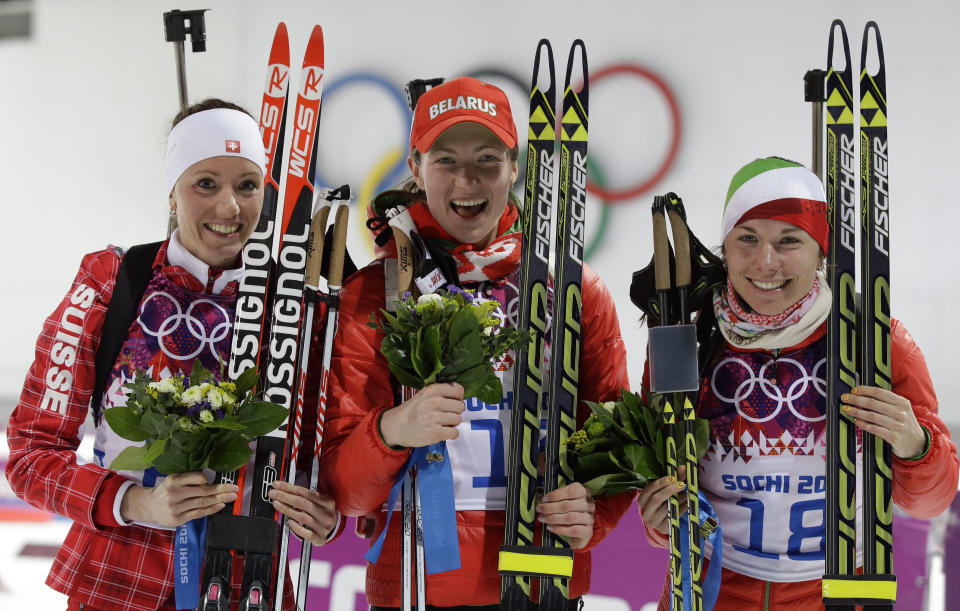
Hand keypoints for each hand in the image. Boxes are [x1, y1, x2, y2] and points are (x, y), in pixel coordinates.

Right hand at [120, 471, 236, 526]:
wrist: (149, 507)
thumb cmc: (165, 490)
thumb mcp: (173, 479)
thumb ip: (189, 478)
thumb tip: (209, 479)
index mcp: (173, 480)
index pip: (196, 478)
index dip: (208, 479)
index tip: (219, 480)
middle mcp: (173, 494)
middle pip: (203, 491)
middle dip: (221, 490)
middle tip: (235, 488)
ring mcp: (175, 508)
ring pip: (202, 503)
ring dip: (220, 500)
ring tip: (232, 497)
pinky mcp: (178, 519)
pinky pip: (198, 513)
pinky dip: (211, 509)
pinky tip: (220, 505)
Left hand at [269, 481, 338, 545]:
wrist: (335, 528)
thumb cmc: (324, 512)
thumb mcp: (320, 500)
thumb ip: (305, 495)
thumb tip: (285, 490)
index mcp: (328, 501)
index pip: (305, 492)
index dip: (289, 488)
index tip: (278, 485)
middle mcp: (327, 514)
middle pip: (303, 503)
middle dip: (285, 497)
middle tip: (273, 494)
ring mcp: (324, 527)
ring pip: (303, 517)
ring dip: (287, 510)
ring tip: (276, 504)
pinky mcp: (320, 539)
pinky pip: (307, 534)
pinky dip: (297, 528)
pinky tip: (289, 522)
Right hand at [379, 383, 464, 447]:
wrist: (396, 427)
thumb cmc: (411, 412)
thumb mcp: (423, 395)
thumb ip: (440, 393)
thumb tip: (460, 396)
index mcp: (432, 390)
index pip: (458, 390)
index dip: (458, 397)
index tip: (453, 401)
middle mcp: (434, 402)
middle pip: (460, 406)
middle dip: (455, 412)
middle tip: (446, 415)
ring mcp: (434, 418)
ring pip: (458, 419)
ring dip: (452, 423)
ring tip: (442, 423)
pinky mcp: (435, 433)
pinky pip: (455, 432)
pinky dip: (451, 434)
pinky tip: (443, 432)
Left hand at [536, 482, 595, 548]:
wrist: (580, 530)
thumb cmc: (570, 512)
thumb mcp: (565, 500)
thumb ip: (556, 498)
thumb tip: (541, 500)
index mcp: (583, 492)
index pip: (571, 491)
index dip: (555, 495)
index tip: (544, 499)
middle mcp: (589, 504)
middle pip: (568, 505)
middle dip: (550, 508)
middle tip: (540, 509)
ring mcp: (590, 518)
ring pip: (570, 518)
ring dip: (553, 518)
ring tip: (543, 519)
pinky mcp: (588, 531)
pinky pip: (573, 530)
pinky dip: (560, 529)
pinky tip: (550, 527)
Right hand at [637, 465, 687, 536]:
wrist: (660, 522)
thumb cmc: (662, 502)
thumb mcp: (663, 490)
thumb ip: (673, 479)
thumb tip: (683, 468)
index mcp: (641, 500)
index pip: (649, 489)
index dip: (661, 482)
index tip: (672, 477)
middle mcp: (645, 512)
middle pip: (656, 499)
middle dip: (670, 490)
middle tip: (682, 484)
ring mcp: (653, 521)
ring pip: (666, 508)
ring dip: (679, 499)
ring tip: (687, 493)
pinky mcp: (663, 528)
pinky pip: (674, 516)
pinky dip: (682, 508)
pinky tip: (687, 502)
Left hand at [843, 386, 926, 458]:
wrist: (919, 444)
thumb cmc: (905, 424)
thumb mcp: (902, 409)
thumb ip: (887, 402)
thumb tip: (863, 395)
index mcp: (902, 402)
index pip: (879, 392)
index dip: (864, 390)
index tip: (853, 390)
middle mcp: (901, 413)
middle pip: (873, 403)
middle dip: (856, 399)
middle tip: (845, 398)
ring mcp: (898, 425)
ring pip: (872, 416)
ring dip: (856, 411)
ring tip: (846, 409)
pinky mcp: (894, 437)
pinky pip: (875, 429)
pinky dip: (863, 424)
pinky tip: (856, 421)